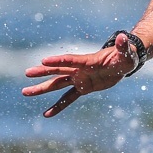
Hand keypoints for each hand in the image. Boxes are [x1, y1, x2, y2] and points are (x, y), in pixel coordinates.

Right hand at [22, 33, 138, 117]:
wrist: (123, 63)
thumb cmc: (126, 56)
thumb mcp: (126, 53)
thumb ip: (123, 47)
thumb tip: (123, 37)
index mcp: (88, 61)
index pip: (71, 60)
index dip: (59, 61)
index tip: (44, 60)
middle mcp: (80, 70)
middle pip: (58, 71)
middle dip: (43, 72)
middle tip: (27, 73)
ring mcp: (79, 79)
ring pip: (57, 84)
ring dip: (42, 88)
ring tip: (25, 92)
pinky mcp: (83, 88)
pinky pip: (68, 98)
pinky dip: (58, 106)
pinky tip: (46, 114)